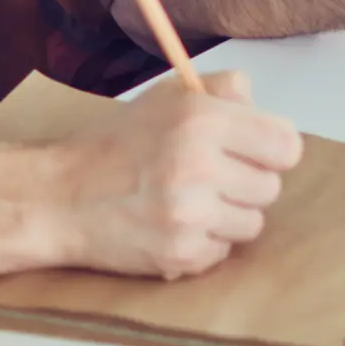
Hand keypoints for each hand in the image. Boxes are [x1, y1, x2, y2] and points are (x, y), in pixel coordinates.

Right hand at [53, 70, 303, 278]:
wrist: (58, 197)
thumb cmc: (115, 144)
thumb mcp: (167, 97)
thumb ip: (222, 90)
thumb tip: (260, 105)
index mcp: (201, 120)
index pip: (286, 144)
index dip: (271, 149)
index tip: (252, 153)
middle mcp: (198, 166)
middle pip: (271, 187)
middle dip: (246, 183)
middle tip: (211, 178)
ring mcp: (189, 215)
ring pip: (252, 223)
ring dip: (228, 216)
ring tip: (190, 202)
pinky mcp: (179, 254)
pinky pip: (223, 252)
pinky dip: (205, 243)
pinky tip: (174, 226)